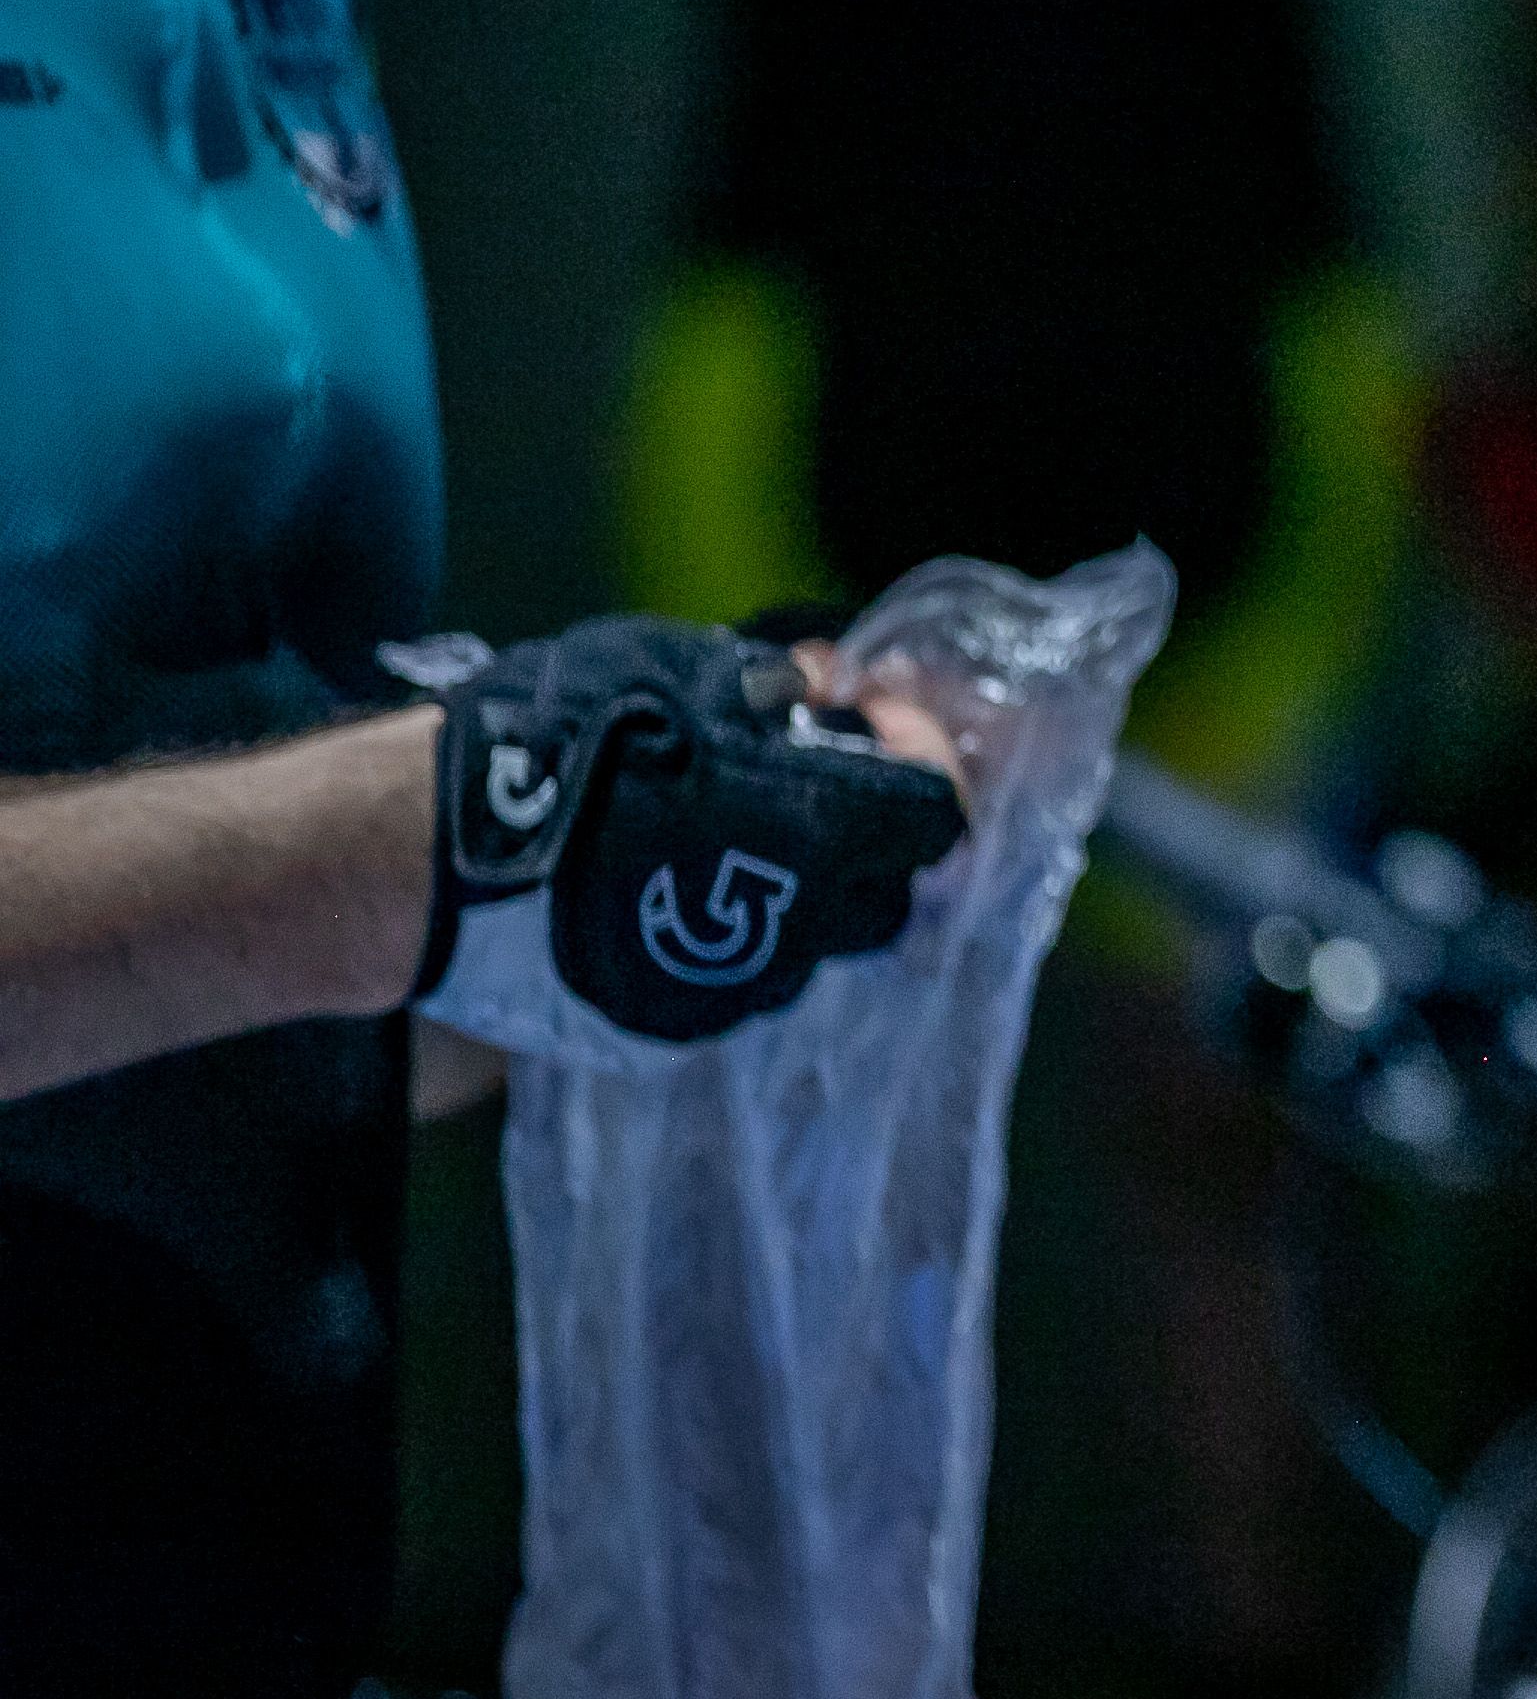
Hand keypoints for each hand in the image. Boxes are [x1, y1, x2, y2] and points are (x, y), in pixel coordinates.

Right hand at [413, 615, 970, 1043]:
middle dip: (868, 842)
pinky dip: (721, 935)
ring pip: (808, 945)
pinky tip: (661, 890)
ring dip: (792, 893)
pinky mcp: (669, 1025)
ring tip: (714, 837)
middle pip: (890, 893)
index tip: (870, 720)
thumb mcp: (681, 672)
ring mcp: (732, 985)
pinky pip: (729, 980)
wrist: (431, 854)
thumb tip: (824, 681)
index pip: (943, 813)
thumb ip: (770, 687)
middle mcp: (797, 922)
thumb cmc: (562, 741)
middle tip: (807, 789)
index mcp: (823, 828)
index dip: (922, 759)